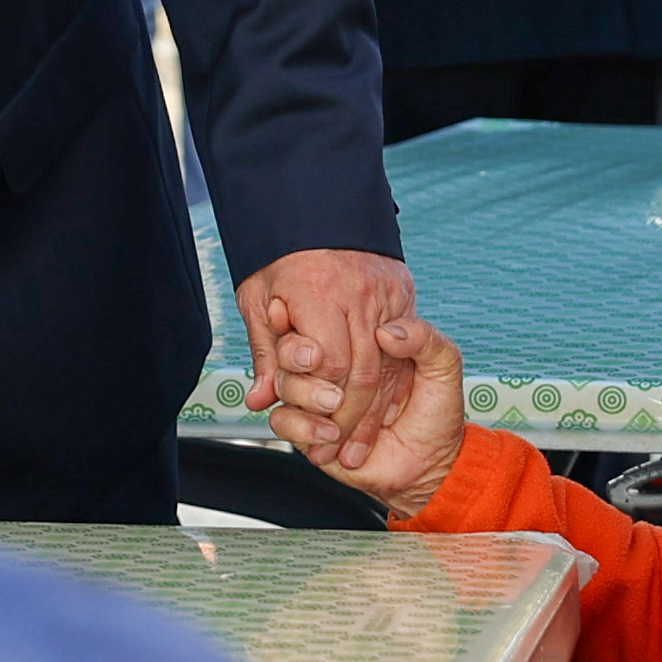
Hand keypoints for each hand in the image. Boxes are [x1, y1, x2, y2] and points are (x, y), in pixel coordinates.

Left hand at [236, 249, 419, 457]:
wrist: (318, 210)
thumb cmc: (280, 256)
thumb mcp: (257, 297)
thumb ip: (265, 352)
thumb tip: (260, 399)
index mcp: (318, 289)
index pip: (331, 363)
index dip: (323, 399)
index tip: (314, 426)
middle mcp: (359, 291)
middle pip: (364, 371)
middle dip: (350, 419)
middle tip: (337, 452)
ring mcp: (387, 291)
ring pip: (388, 366)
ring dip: (373, 413)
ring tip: (355, 446)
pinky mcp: (404, 293)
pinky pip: (403, 351)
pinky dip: (392, 387)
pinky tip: (381, 415)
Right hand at [285, 316, 474, 513]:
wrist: (429, 465)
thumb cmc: (438, 415)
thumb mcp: (445, 367)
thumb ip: (425, 338)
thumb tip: (386, 331)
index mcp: (359, 344)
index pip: (323, 323)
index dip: (312, 322)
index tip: (310, 325)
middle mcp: (333, 368)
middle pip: (294, 349)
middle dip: (299, 356)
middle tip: (318, 362)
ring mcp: (316, 398)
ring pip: (283, 382)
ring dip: (304, 391)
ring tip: (334, 403)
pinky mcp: (307, 429)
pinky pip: (282, 420)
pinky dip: (302, 425)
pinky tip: (330, 432)